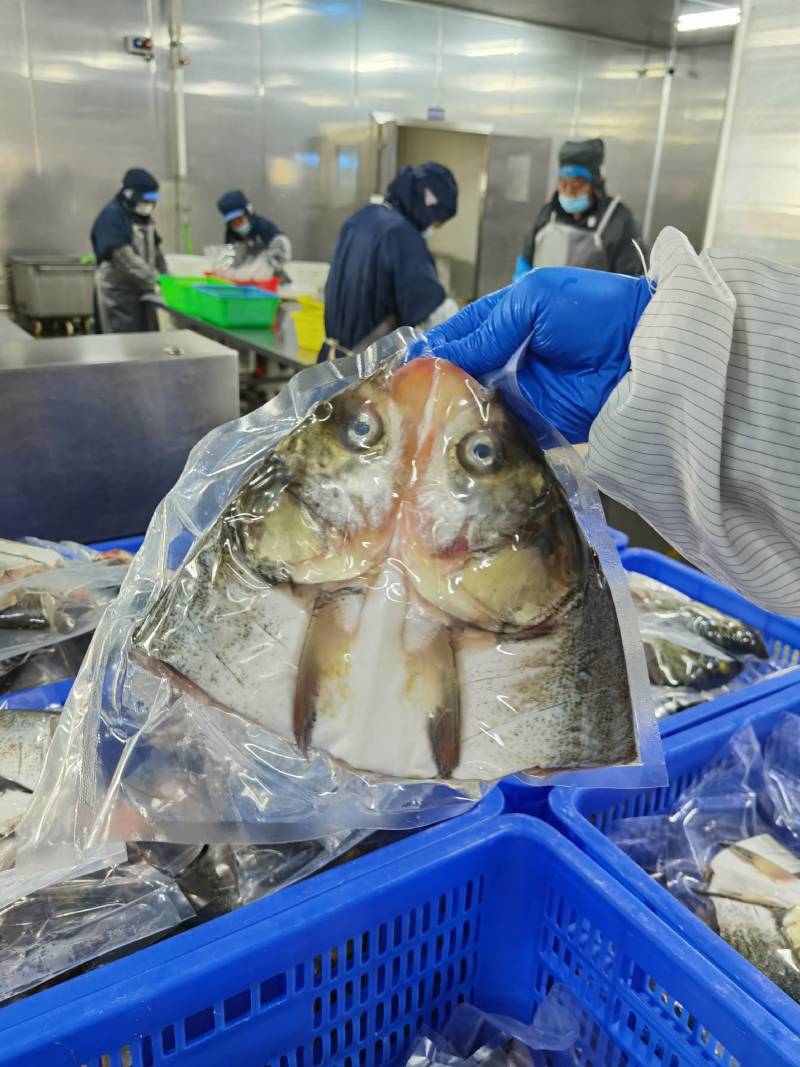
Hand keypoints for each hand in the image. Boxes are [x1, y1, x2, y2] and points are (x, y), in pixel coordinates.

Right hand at [423, 268, 652, 442]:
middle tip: (405, 399)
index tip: (403, 366)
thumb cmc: (596, 312)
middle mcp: (510, 354)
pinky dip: (479, 434)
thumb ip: (486, 330)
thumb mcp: (533, 303)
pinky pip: (499, 429)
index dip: (432, 348)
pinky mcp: (534, 422)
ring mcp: (521, 390)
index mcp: (508, 317)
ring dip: (452, 410)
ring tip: (421, 420)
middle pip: (461, 371)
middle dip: (436, 383)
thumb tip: (440, 356)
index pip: (459, 333)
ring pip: (474, 402)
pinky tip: (454, 438)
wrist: (642, 353)